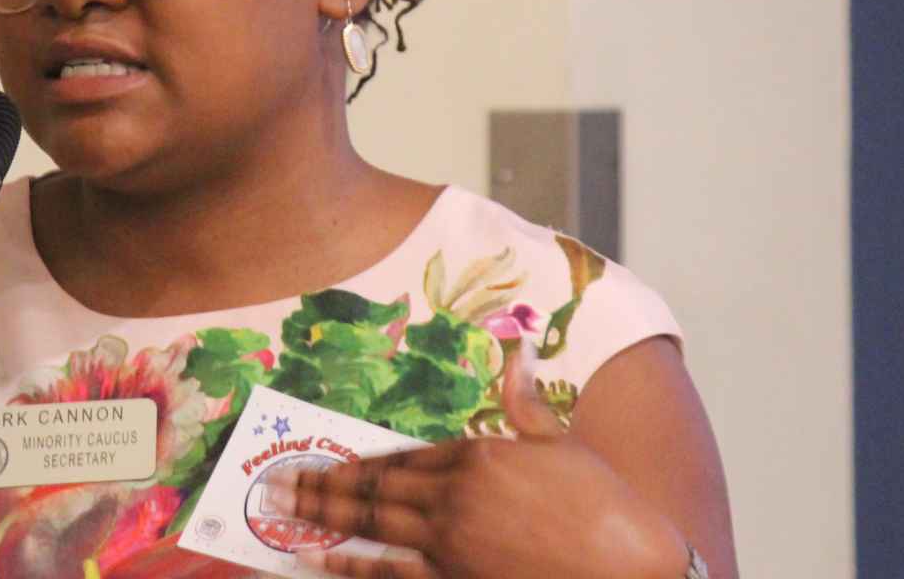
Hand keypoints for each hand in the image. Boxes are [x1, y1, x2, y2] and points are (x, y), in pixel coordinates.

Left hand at [276, 342, 690, 578]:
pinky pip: (387, 573)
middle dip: (319, 485)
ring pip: (369, 525)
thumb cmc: (604, 505)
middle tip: (274, 483)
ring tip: (276, 511)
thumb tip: (513, 348)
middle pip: (372, 488)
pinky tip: (314, 559)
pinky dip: (348, 566)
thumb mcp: (561, 443)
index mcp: (477, 455)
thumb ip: (523, 400)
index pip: (401, 455)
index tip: (322, 460)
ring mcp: (449, 542)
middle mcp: (453, 496)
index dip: (357, 461)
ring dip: (318, 517)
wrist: (629, 568)